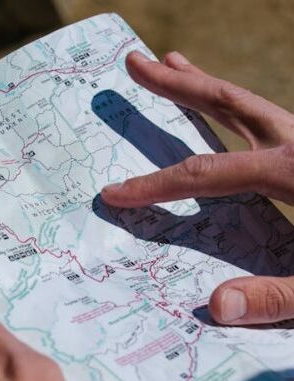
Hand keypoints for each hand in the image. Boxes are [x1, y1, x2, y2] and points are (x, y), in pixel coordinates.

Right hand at [101, 50, 293, 325]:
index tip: (114, 192)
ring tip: (171, 63)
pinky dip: (238, 112)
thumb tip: (215, 306)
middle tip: (135, 64)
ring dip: (207, 87)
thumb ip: (281, 296)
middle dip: (176, 87)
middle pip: (228, 104)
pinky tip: (229, 116)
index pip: (206, 174)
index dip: (155, 185)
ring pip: (250, 104)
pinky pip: (270, 122)